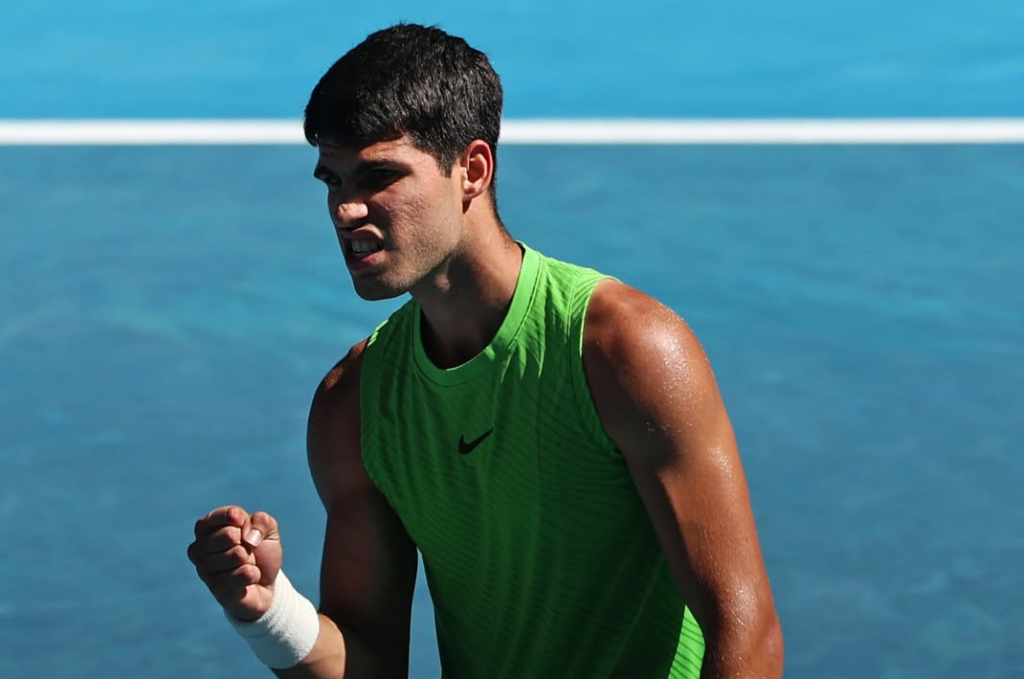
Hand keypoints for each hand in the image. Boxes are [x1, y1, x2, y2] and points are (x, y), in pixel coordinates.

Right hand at [188, 506, 282, 620]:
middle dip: (248, 543)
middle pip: (230, 535)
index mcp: (208, 526)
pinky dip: (253, 574)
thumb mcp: (268, 530)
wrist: (266, 584)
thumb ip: (261, 521)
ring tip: (246, 565)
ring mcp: (203, 569)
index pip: (226, 514)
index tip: (245, 527)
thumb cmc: (261, 552)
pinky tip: (248, 579)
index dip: (243, 521)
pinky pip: (243, 574)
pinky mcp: (215, 588)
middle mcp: (198, 547)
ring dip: (251, 560)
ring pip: (236, 555)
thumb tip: (248, 537)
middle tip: (247, 551)